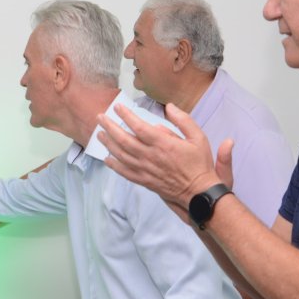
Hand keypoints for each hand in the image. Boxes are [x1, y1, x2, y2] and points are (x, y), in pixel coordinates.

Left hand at [97, 103, 219, 208]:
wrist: (198, 191)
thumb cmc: (198, 163)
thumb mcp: (198, 137)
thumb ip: (183, 120)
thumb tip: (169, 106)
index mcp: (163, 144)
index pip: (139, 127)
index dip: (126, 116)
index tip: (117, 107)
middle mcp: (150, 156)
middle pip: (124, 140)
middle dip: (110, 127)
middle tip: (100, 118)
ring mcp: (145, 169)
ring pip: (121, 155)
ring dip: (108, 144)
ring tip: (99, 134)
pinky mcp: (143, 180)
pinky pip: (124, 172)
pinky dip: (113, 165)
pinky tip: (106, 158)